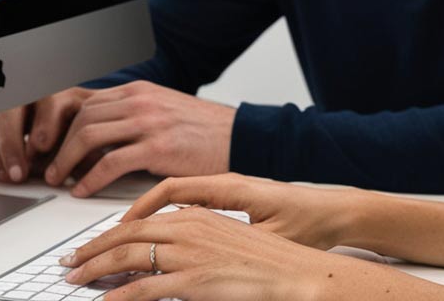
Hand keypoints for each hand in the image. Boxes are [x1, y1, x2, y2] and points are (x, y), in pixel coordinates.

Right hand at [0, 86, 95, 182]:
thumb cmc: (77, 126)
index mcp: (58, 93)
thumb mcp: (88, 131)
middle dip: (10, 143)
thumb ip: (84, 144)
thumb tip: (82, 161)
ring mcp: (6, 110)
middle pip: (10, 109)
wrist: (68, 120)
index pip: (49, 101)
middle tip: (17, 173)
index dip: (44, 124)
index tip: (43, 147)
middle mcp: (29, 97)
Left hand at [44, 81, 236, 196]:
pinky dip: (89, 179)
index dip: (58, 124)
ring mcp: (149, 122)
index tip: (48, 145)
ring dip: (66, 161)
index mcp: (137, 91)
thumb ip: (129, 116)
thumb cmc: (202, 131)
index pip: (83, 100)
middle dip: (56, 144)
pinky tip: (83, 191)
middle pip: (80, 116)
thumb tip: (93, 136)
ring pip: (88, 135)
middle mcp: (140, 100)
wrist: (239, 138)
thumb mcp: (161, 111)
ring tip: (59, 180)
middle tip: (47, 167)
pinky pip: (110, 162)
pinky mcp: (159, 147)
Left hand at [59, 205, 359, 300]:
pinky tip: (105, 300)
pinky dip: (120, 294)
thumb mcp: (222, 238)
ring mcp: (190, 253)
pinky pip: (145, 288)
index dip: (107, 233)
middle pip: (125, 235)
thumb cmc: (267, 258)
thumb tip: (162, 249)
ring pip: (128, 258)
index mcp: (195, 214)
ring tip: (76, 279)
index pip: (138, 220)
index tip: (88, 245)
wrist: (295, 271)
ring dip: (95, 269)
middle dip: (91, 249)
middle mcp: (188, 227)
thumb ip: (191, 238)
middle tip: (68, 262)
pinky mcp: (194, 280)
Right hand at [124, 173, 361, 250]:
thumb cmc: (311, 223)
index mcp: (231, 188)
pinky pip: (190, 205)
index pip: (173, 190)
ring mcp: (229, 191)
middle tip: (102, 242)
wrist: (340, 211)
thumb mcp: (270, 240)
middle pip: (164, 195)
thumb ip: (236, 249)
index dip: (141, 208)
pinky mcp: (236, 201)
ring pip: (174, 200)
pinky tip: (156, 240)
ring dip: (145, 219)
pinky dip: (167, 218)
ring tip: (118, 242)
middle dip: (130, 219)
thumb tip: (199, 261)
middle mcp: (227, 184)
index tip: (119, 229)